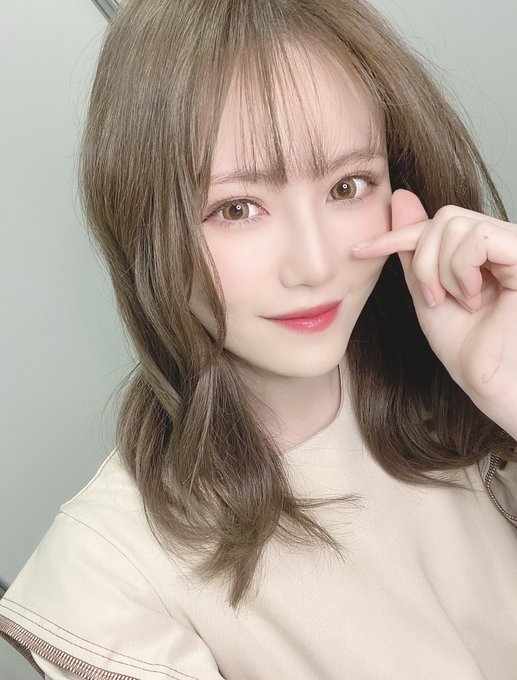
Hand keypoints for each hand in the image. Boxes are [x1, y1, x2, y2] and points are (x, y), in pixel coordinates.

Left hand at [352, 189, 516, 438]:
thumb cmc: (467, 345)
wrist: (491, 381)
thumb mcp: (426, 292)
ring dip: (441, 270)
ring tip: (459, 301)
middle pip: (443, 218)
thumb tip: (401, 197)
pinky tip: (473, 296)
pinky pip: (477, 237)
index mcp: (479, 250)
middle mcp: (501, 240)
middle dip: (424, 261)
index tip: (360, 251)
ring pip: (454, 224)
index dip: (395, 235)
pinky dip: (461, 269)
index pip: (434, 223)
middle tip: (435, 298)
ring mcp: (514, 245)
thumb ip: (415, 250)